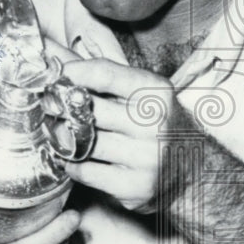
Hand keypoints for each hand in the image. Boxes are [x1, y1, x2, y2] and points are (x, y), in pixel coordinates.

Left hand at [58, 57, 195, 212]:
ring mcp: (147, 158)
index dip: (72, 72)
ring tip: (63, 133)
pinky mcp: (137, 187)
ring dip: (64, 138)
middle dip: (63, 108)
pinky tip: (76, 157)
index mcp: (157, 92)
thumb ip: (103, 74)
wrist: (191, 170)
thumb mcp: (141, 92)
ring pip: (83, 142)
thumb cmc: (156, 124)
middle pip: (88, 109)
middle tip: (52, 108)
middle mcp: (156, 124)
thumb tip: (55, 55)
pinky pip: (86, 171)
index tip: (56, 76)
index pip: (103, 73)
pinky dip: (73, 164)